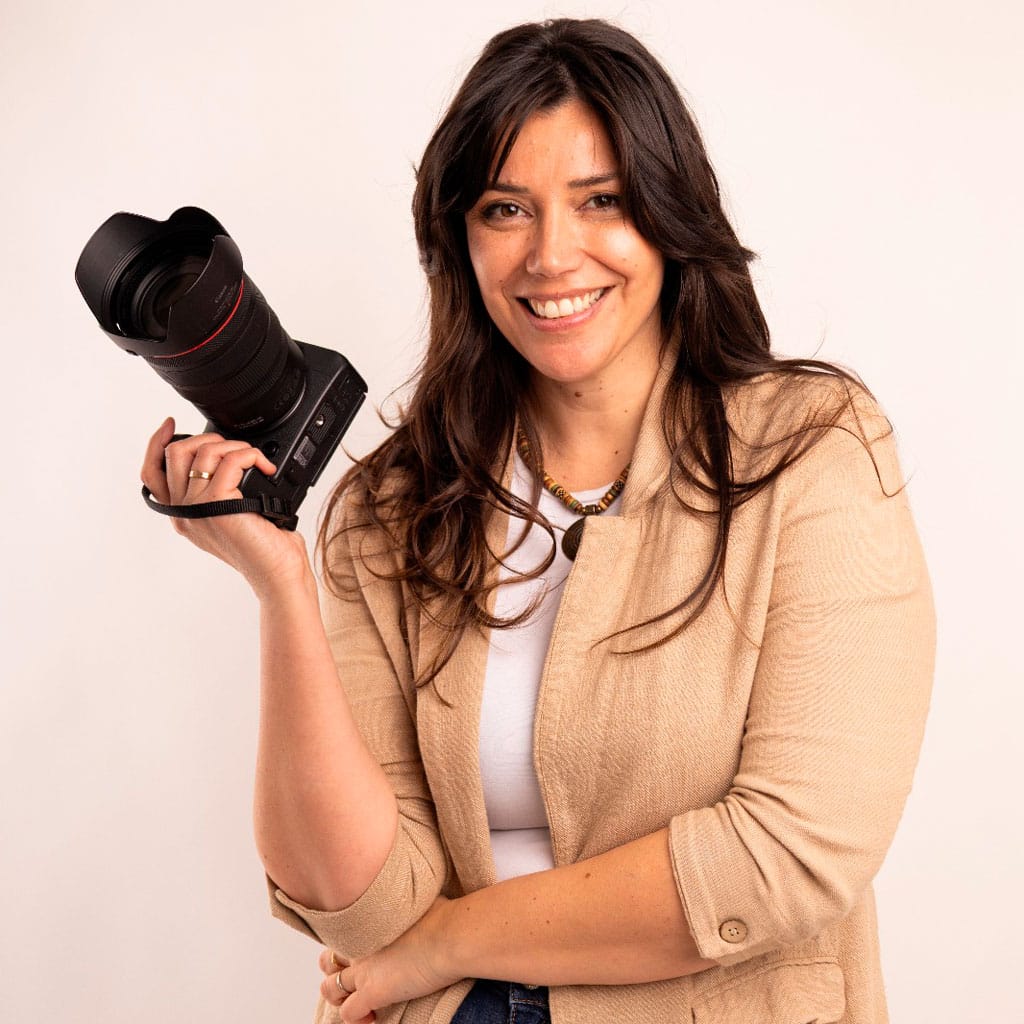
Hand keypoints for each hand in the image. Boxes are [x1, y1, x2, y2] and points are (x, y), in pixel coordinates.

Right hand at [141, 416, 310, 596]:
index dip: (156, 444)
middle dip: (206, 438)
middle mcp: (184, 513)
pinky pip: (230, 461)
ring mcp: (198, 509)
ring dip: (234, 445)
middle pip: (174, 454)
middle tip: (234, 447)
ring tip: (255, 459)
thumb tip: (223, 460)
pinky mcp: (218, 505)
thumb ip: (216, 494)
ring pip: (203, 452)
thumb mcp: (232, 516)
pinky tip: (265, 468)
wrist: (278, 572)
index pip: (152, 473)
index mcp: (183, 515)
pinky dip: (250, 455)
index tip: (170, 424)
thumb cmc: (264, 547)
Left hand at [318, 896, 462, 1022]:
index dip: (350, 950)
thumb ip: (408, 907)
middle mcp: (361, 945)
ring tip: (362, 1003)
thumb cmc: (445, 916)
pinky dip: (356, 1019)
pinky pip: (348, 1013)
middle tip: (356, 980)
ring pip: (330, 989)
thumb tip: (419, 904)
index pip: (343, 936)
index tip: (367, 956)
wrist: (451, 935)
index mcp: (370, 922)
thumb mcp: (419, 902)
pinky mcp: (373, 992)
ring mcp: (364, 970)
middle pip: (328, 961)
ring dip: (341, 998)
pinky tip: (372, 1018)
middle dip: (336, 972)